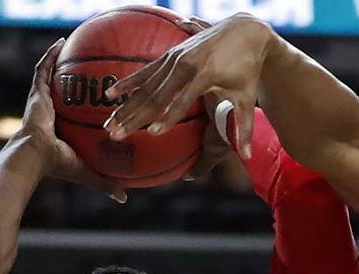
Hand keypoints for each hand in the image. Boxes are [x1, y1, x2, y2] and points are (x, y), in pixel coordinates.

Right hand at [17, 39, 126, 201]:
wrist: (34, 157)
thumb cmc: (58, 166)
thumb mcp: (87, 173)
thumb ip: (105, 183)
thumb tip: (124, 198)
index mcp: (60, 129)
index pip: (72, 113)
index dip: (80, 104)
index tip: (94, 96)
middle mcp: (49, 112)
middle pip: (61, 90)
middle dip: (70, 77)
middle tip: (84, 66)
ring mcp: (41, 100)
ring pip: (50, 75)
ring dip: (59, 59)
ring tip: (70, 44)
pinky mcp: (36, 92)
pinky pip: (44, 68)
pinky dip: (51, 55)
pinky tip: (61, 42)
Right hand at [103, 12, 273, 158]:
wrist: (244, 32)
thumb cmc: (247, 69)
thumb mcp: (247, 97)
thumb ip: (244, 127)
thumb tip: (248, 157)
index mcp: (204, 75)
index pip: (182, 101)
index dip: (168, 117)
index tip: (153, 133)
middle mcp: (185, 65)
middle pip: (155, 95)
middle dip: (134, 116)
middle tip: (116, 134)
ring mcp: (175, 57)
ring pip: (145, 85)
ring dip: (126, 104)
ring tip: (109, 122)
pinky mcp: (170, 54)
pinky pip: (145, 71)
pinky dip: (128, 83)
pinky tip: (111, 94)